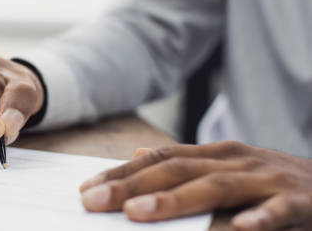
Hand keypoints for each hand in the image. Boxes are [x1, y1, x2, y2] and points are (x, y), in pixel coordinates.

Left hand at [79, 141, 311, 229]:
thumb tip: (138, 156)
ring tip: (136, 213)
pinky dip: (257, 218)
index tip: (87, 188)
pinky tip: (237, 229)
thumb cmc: (273, 183)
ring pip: (215, 186)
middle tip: (93, 201)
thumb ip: (184, 165)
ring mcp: (267, 179)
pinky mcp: (301, 202)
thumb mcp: (227, 168)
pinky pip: (277, 211)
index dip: (122, 173)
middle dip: (132, 185)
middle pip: (177, 170)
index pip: (160, 159)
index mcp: (217, 154)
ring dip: (174, 200)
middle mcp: (236, 160)